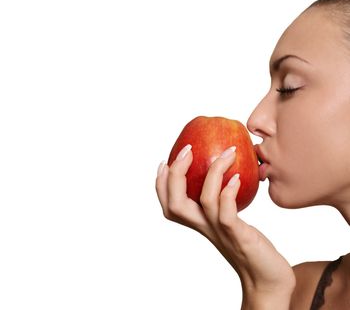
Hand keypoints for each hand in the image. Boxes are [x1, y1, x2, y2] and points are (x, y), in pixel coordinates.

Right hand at [155, 145, 294, 302]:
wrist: (266, 278)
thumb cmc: (249, 244)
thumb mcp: (229, 219)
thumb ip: (222, 200)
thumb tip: (228, 171)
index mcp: (198, 222)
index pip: (168, 203)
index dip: (161, 182)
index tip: (166, 160)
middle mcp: (204, 226)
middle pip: (175, 203)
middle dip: (176, 173)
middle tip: (187, 150)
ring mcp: (220, 231)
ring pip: (204, 200)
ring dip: (213, 171)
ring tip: (227, 153)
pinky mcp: (238, 236)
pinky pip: (227, 213)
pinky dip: (228, 192)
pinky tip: (237, 177)